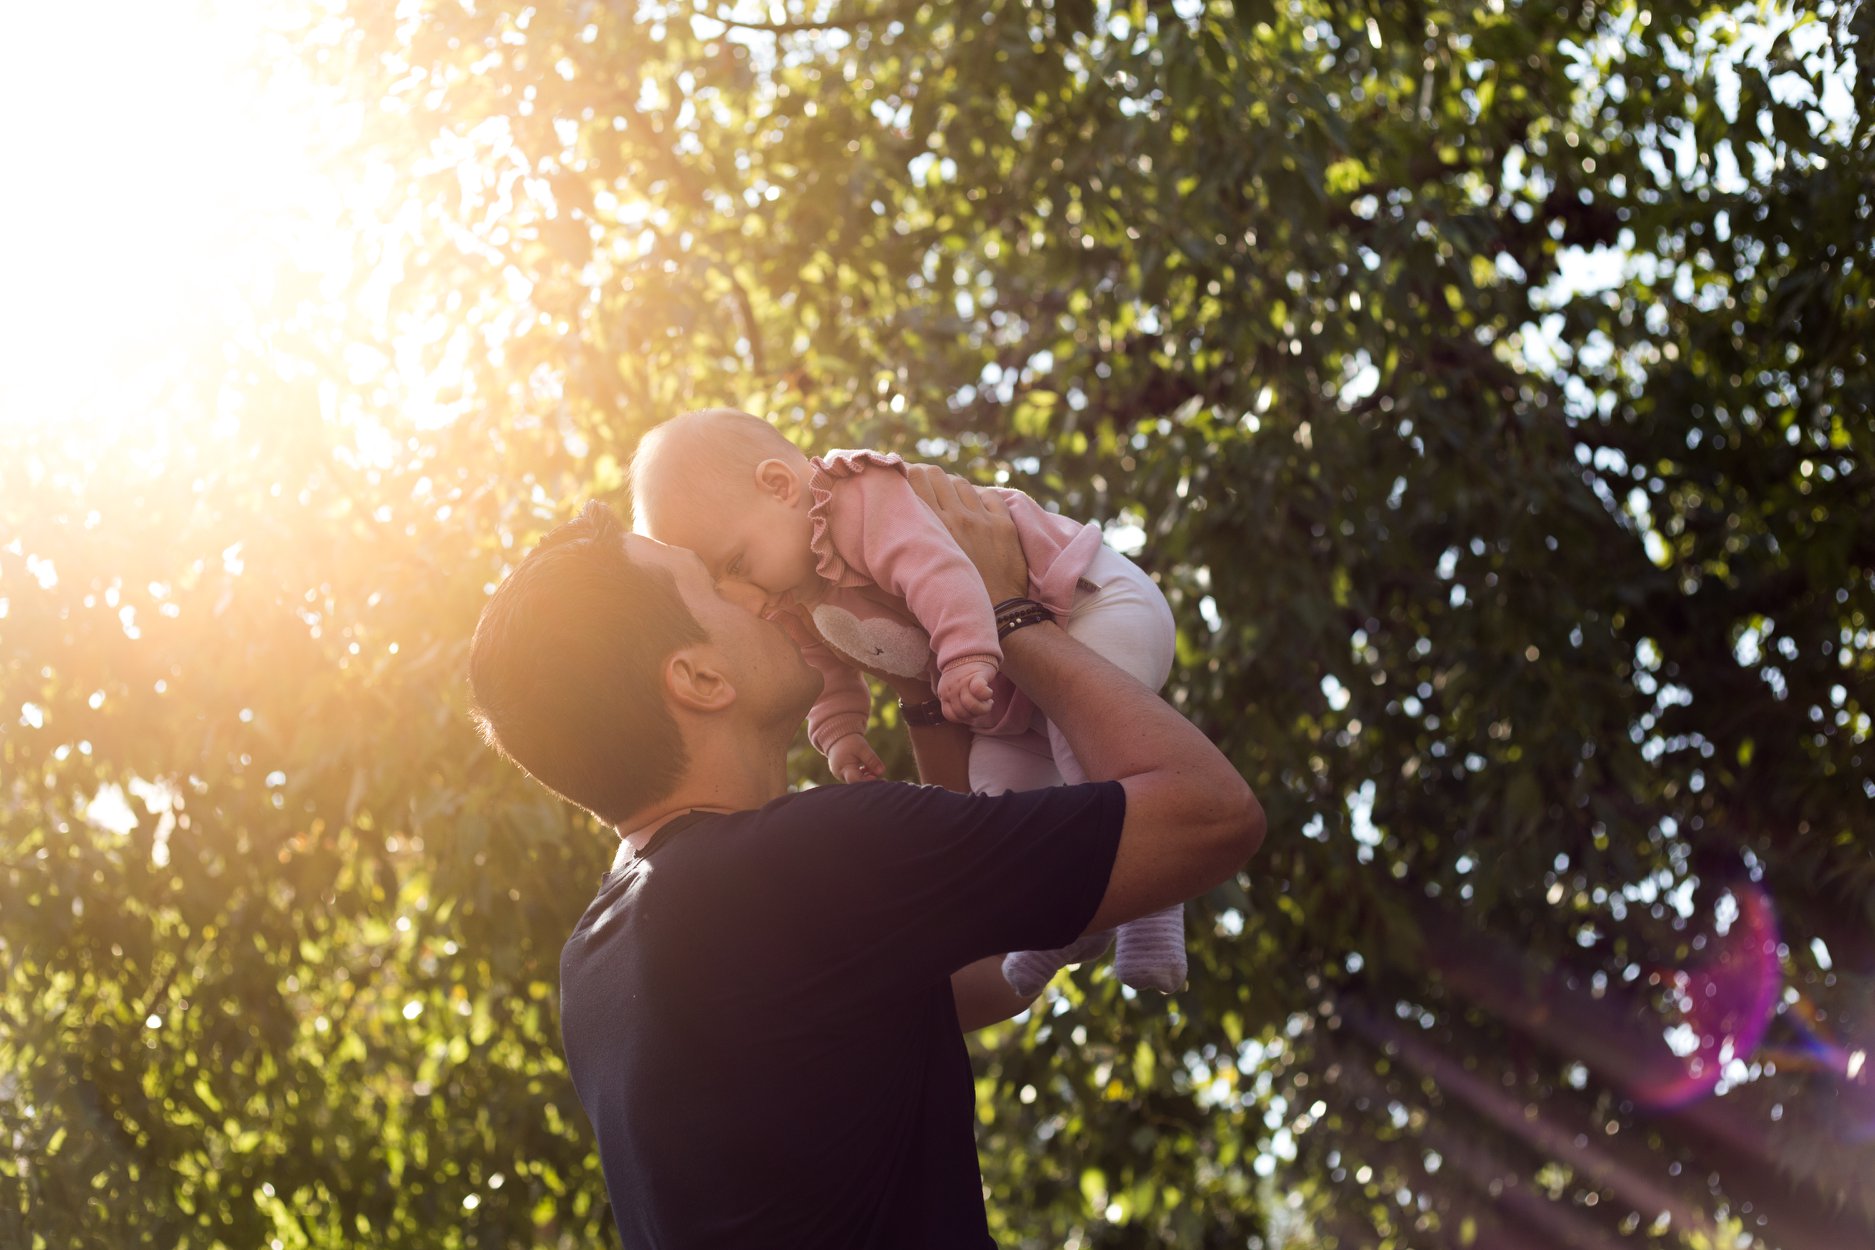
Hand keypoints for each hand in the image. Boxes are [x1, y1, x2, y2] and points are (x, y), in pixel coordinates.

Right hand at [826, 732, 885, 783]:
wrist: (838, 739)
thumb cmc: (850, 742)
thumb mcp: (863, 748)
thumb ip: (872, 760)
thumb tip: (882, 772)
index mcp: (844, 768)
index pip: (856, 780)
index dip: (868, 781)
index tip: (878, 777)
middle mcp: (841, 775)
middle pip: (857, 783)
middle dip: (870, 781)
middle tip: (884, 780)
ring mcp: (842, 776)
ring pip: (857, 781)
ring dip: (868, 777)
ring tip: (876, 770)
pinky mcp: (845, 775)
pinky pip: (855, 778)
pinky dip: (864, 775)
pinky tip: (869, 768)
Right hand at [904, 465, 1028, 603]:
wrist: (995, 615)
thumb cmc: (949, 599)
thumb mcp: (919, 572)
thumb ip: (908, 546)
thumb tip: (892, 532)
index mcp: (932, 528)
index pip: (915, 479)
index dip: (909, 473)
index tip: (905, 478)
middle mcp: (956, 517)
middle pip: (936, 474)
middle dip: (928, 475)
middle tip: (926, 485)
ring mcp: (982, 519)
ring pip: (962, 483)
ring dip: (953, 486)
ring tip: (950, 496)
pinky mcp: (1004, 524)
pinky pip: (991, 496)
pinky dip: (981, 497)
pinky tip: (977, 506)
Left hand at [937, 658, 997, 724]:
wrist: (970, 651)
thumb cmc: (964, 674)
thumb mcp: (953, 688)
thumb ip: (955, 701)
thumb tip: (967, 718)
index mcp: (944, 693)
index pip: (950, 715)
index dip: (963, 718)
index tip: (971, 712)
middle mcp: (951, 689)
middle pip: (962, 713)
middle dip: (975, 714)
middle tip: (983, 706)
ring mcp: (961, 682)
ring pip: (970, 705)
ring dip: (983, 708)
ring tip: (988, 702)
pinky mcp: (975, 675)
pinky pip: (979, 691)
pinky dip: (986, 695)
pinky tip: (989, 693)